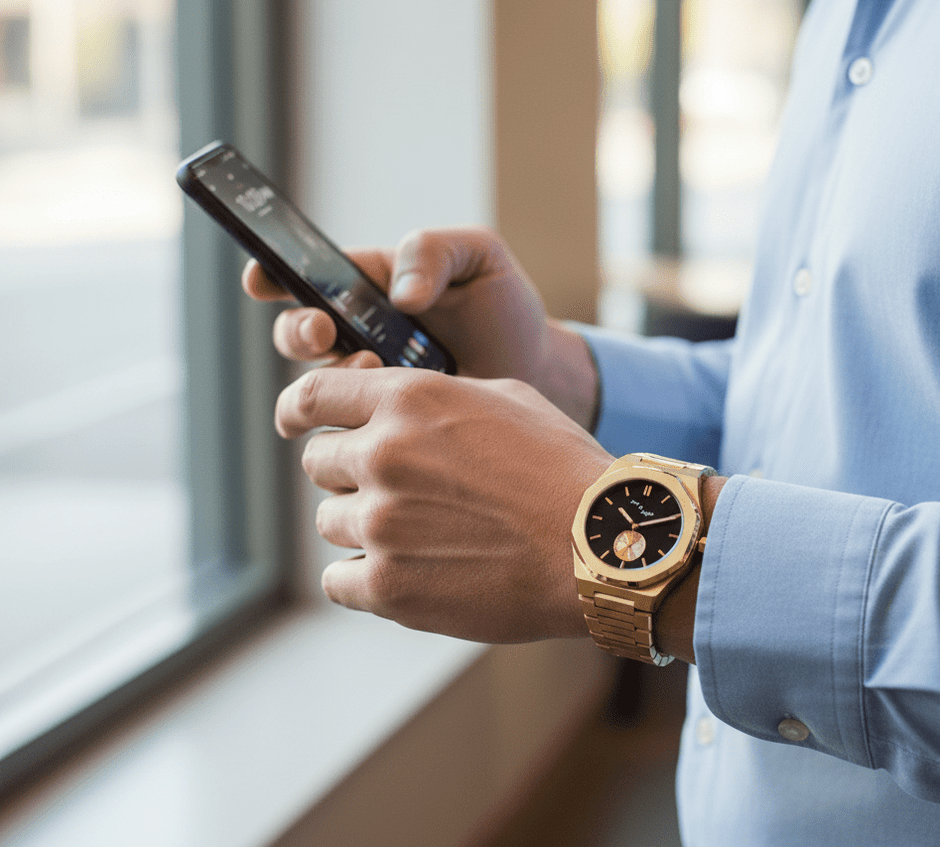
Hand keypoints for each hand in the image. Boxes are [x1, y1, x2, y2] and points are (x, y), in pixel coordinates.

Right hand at [243, 226, 597, 427]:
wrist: (537, 373)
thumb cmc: (505, 307)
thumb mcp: (480, 257)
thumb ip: (435, 251)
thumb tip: (400, 293)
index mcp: (369, 283)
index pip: (306, 274)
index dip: (272, 274)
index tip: (262, 279)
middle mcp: (356, 332)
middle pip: (297, 332)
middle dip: (298, 330)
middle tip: (324, 332)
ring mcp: (367, 381)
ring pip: (314, 384)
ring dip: (330, 376)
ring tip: (374, 364)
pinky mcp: (383, 422)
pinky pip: (348, 424)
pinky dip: (357, 415)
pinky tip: (392, 406)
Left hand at [275, 364, 612, 642]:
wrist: (598, 546)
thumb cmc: (561, 469)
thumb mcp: (504, 401)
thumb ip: (433, 399)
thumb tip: (390, 410)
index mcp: (408, 400)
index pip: (312, 395)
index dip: (299, 410)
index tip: (298, 424)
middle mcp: (383, 455)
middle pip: (318, 463)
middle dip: (350, 473)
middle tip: (399, 490)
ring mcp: (381, 523)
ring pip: (331, 522)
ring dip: (365, 526)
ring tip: (424, 534)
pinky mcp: (388, 586)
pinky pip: (338, 580)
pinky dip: (364, 578)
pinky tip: (408, 572)